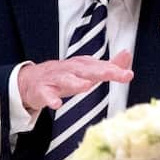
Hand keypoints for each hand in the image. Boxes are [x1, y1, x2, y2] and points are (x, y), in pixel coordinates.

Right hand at [17, 51, 133, 112]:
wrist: (32, 80)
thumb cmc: (64, 76)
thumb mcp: (88, 70)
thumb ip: (109, 65)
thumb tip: (127, 54)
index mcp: (82, 65)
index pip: (100, 66)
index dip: (114, 70)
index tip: (128, 74)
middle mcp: (70, 70)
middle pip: (86, 70)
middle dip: (100, 72)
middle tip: (114, 74)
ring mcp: (55, 79)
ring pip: (66, 80)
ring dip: (75, 82)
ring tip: (86, 86)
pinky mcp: (42, 91)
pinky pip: (46, 95)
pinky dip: (51, 99)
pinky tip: (56, 104)